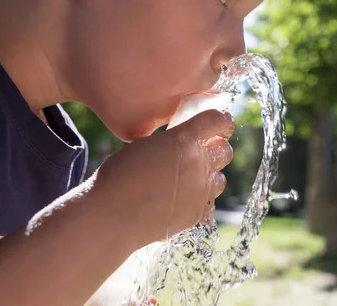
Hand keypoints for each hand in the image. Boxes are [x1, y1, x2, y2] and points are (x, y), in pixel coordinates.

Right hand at [93, 109, 234, 246]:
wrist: (111, 215)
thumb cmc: (119, 175)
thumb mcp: (145, 144)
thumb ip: (172, 140)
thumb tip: (186, 141)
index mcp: (184, 139)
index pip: (218, 121)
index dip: (222, 121)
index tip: (222, 123)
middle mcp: (198, 163)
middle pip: (226, 150)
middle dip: (216, 149)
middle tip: (203, 151)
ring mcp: (200, 191)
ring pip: (220, 178)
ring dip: (209, 175)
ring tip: (189, 178)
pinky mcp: (197, 213)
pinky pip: (208, 202)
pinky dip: (199, 199)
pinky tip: (181, 199)